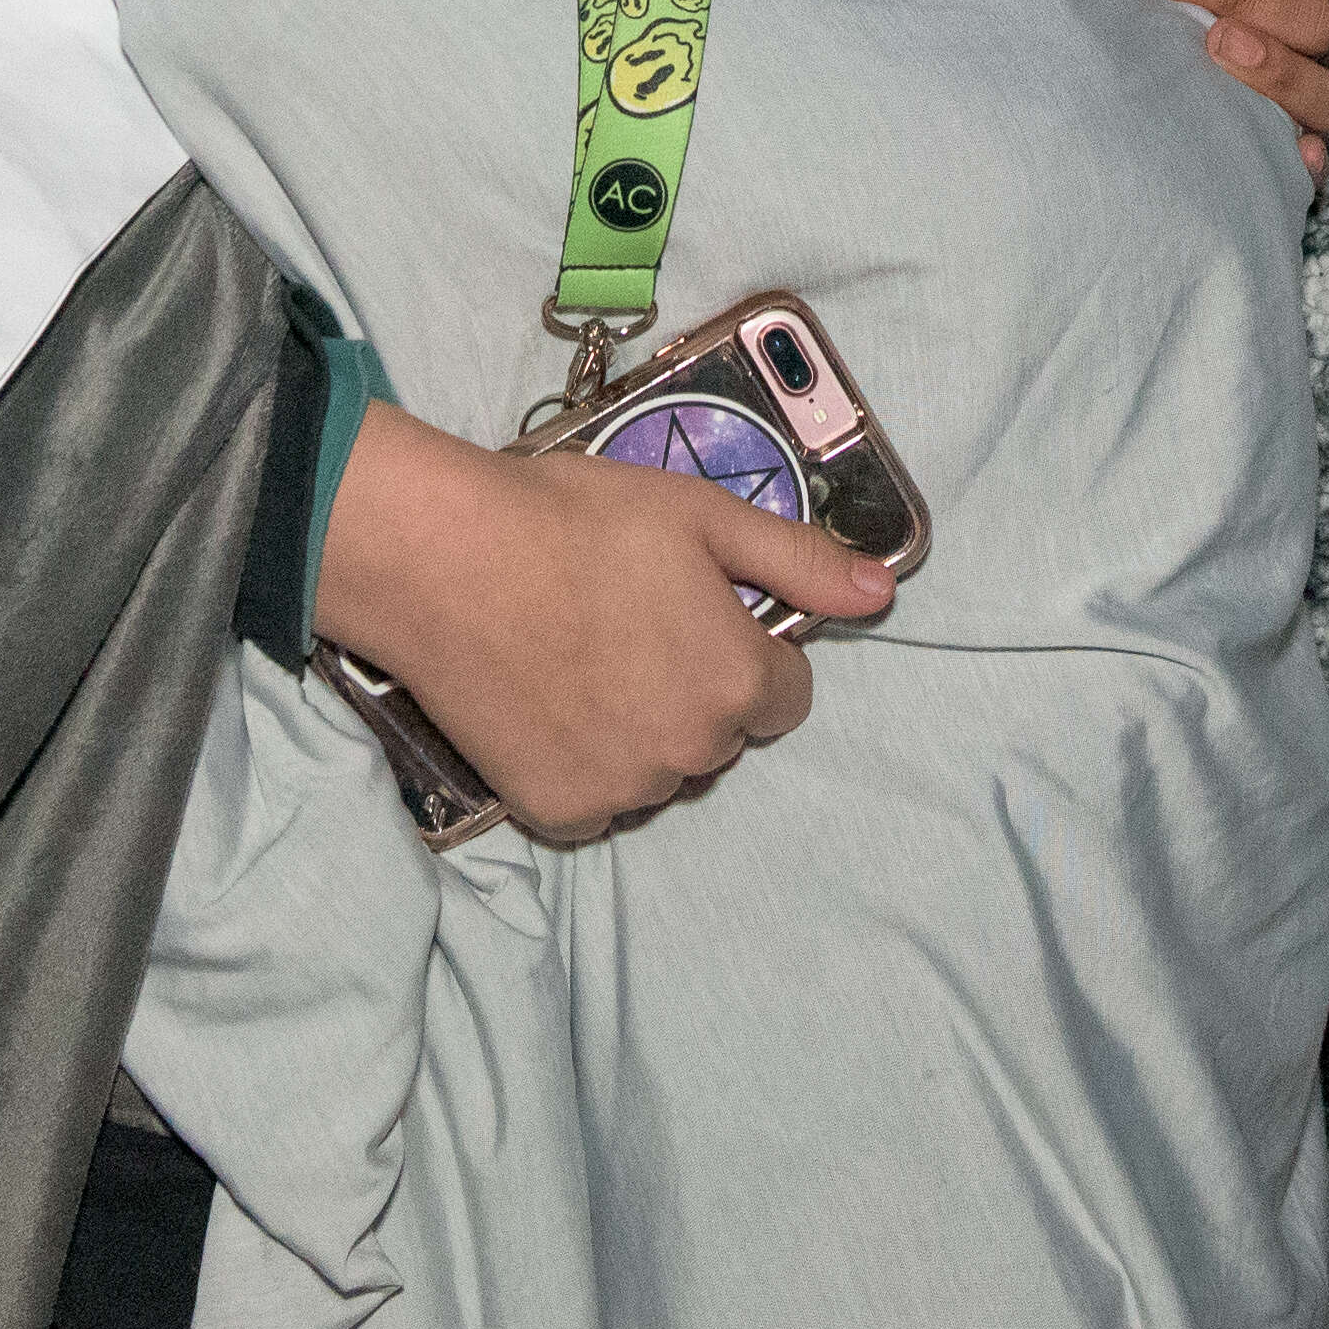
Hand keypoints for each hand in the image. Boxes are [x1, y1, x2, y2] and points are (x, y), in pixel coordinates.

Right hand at [313, 403, 888, 841]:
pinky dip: (581, 762)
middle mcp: (692, 751)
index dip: (743, 650)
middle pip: (718, 734)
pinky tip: (546, 702)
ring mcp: (623, 790)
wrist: (443, 559)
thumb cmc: (574, 520)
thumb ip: (801, 564)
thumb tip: (885, 596)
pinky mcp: (558, 812)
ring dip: (638, 730)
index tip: (688, 614)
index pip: (784, 696)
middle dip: (689, 690)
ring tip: (576, 658)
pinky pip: (598, 799)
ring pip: (659, 769)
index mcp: (738, 681)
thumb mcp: (701, 516)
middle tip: (622, 625)